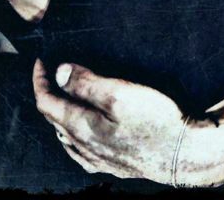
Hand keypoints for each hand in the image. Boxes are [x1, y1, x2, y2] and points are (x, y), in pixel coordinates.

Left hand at [33, 59, 205, 183]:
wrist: (183, 154)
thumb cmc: (154, 120)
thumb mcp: (119, 93)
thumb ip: (85, 83)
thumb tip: (58, 72)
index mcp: (80, 127)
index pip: (46, 103)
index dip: (40, 79)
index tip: (42, 59)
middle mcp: (83, 147)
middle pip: (53, 119)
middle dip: (48, 93)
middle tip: (50, 71)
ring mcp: (97, 160)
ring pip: (65, 135)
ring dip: (59, 113)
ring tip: (63, 93)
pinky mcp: (112, 165)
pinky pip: (80, 150)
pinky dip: (72, 133)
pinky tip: (81, 130)